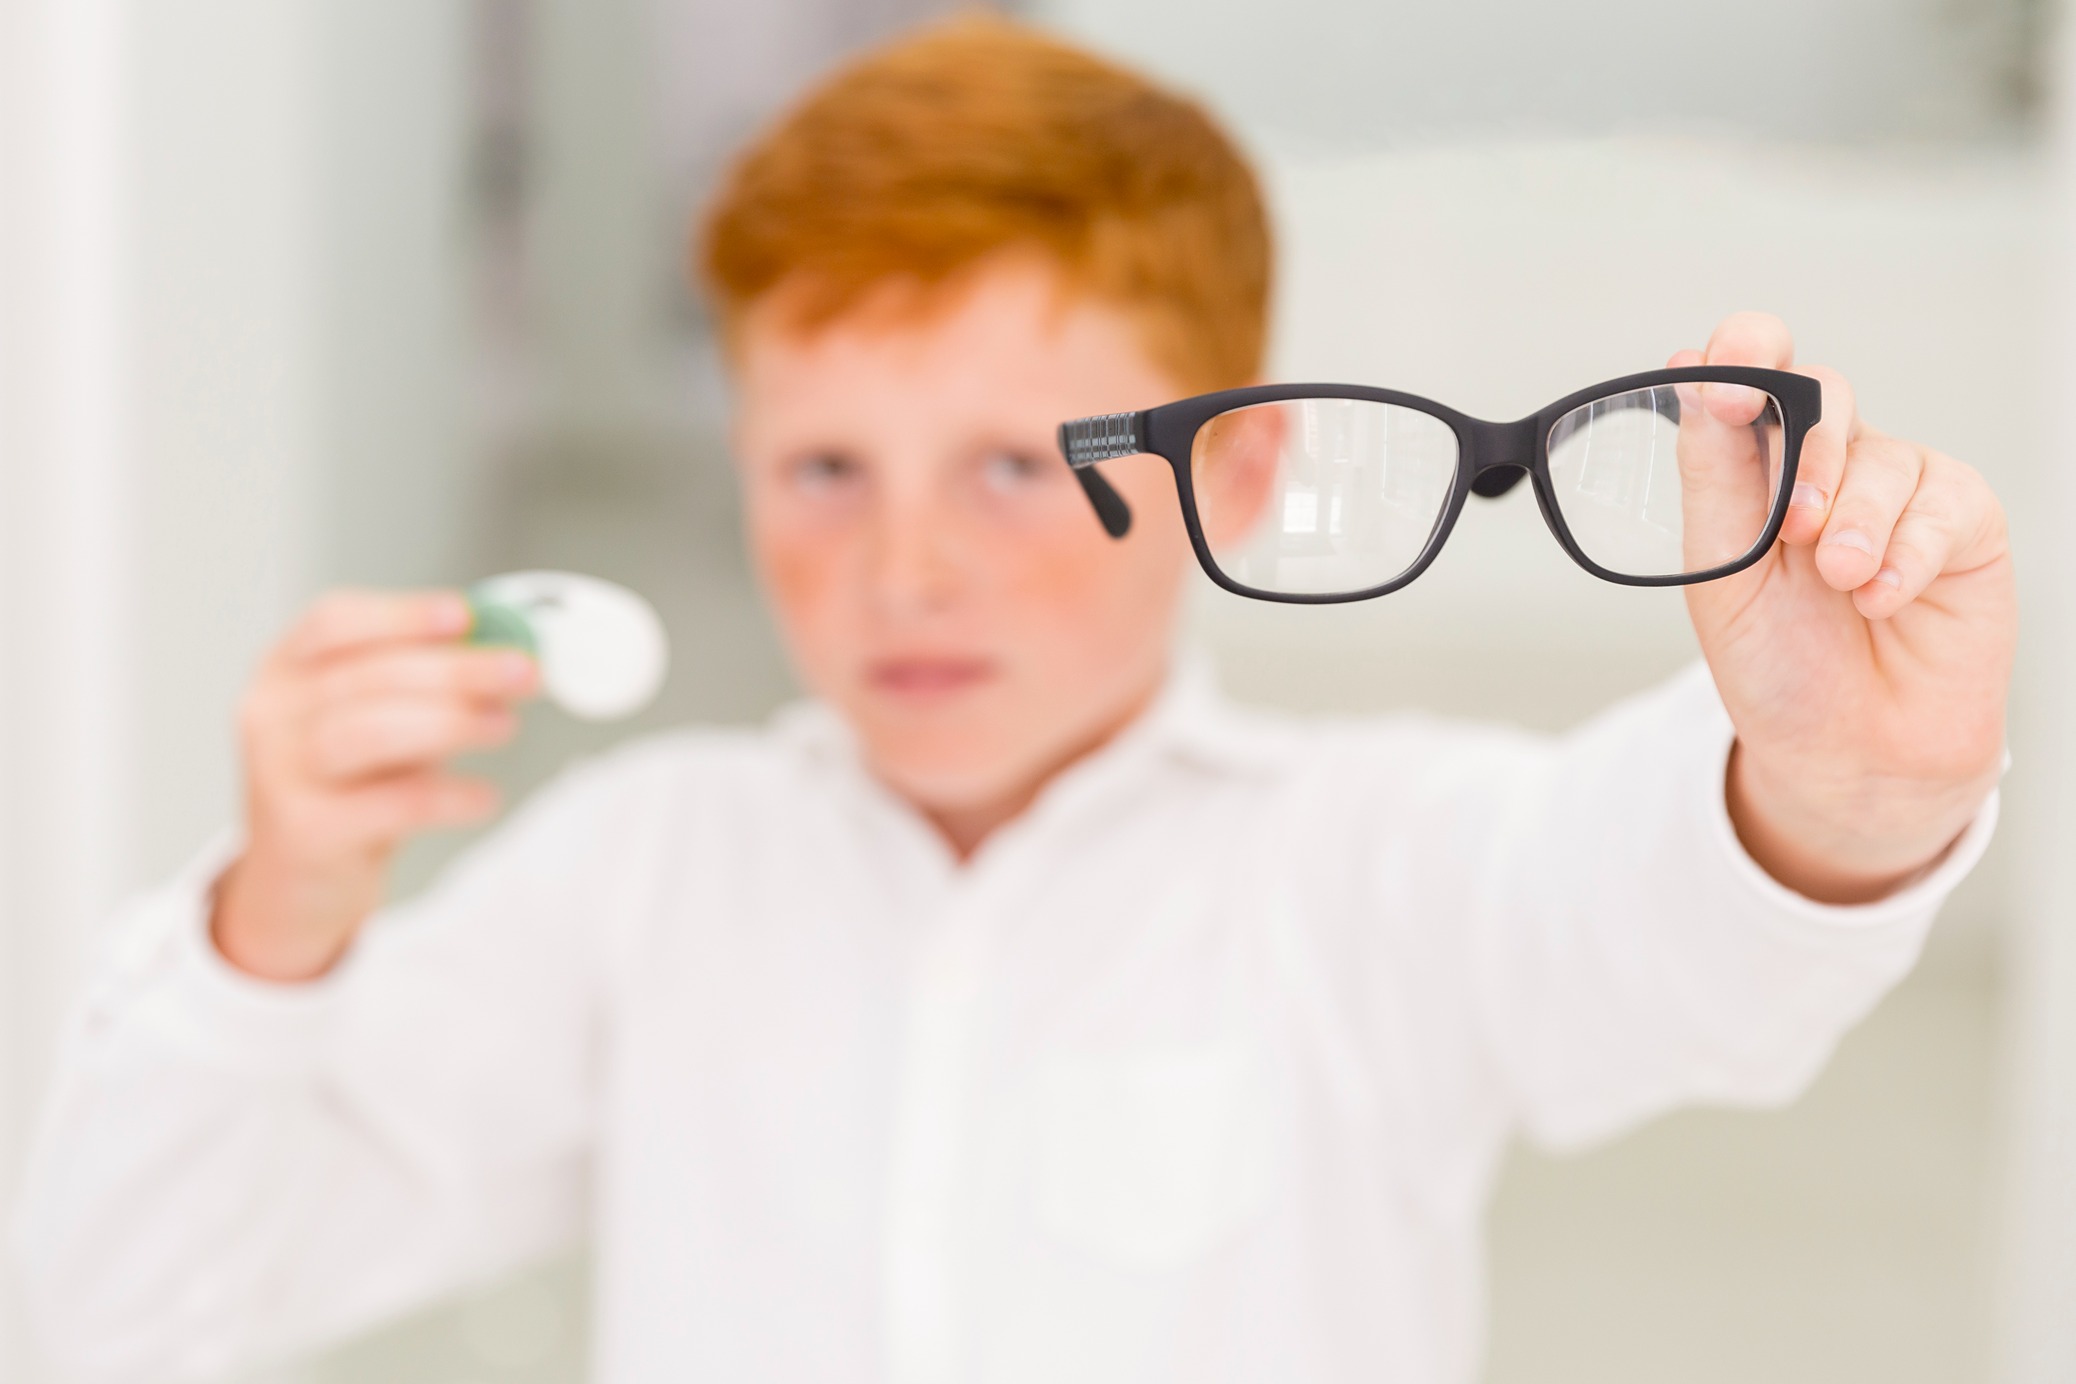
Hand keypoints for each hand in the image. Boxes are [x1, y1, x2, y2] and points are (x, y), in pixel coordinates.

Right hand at [212, 591, 537, 980]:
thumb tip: (506, 654)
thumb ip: (427, 686)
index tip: (467, 615)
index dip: (403, 614)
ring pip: (369, 731)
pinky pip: (389, 804)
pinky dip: (448, 795)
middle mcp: (272, 714)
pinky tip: (485, 796)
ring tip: (505, 726)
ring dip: (451, 722)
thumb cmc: (349, 787)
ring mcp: (280, 773)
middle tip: (523, 672)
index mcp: (285, 670)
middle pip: (367, 675)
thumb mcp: (379, 722)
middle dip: (456, 670)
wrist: (297, 881)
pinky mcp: (305, 832)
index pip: (335, 621)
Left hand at [1676, 312, 2014, 903]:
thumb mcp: (1721, 569)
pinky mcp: (1964, 518)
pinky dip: (1905, 556)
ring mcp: (1900, 485)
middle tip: (1791, 531)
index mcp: (1757, 462)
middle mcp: (1830, 459)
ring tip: (1840, 587)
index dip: (1744, 351)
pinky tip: (1882, 600)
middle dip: (1805, 454)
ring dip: (1852, 526)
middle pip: (1822, 392)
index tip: (1727, 378)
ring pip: (1880, 455)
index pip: (1753, 367)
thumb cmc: (1777, 661)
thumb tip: (1695, 369)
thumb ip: (1714, 470)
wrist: (1847, 751)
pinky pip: (1941, 504)